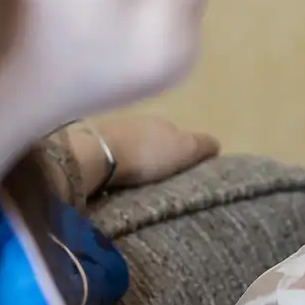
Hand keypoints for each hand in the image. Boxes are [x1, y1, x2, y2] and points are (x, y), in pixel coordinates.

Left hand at [73, 114, 218, 195]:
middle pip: (151, 140)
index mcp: (163, 122)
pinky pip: (108, 154)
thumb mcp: (185, 149)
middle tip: (158, 181)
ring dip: (132, 160)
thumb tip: (216, 144)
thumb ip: (202, 145)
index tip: (181, 172)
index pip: (178, 136)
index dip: (182, 153)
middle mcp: (137, 121)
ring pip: (128, 146)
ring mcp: (111, 129)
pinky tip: (112, 177)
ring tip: (134, 183)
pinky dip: (113, 163)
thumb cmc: (146, 153)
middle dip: (155, 156)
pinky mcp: (88, 144)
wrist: (94, 153)